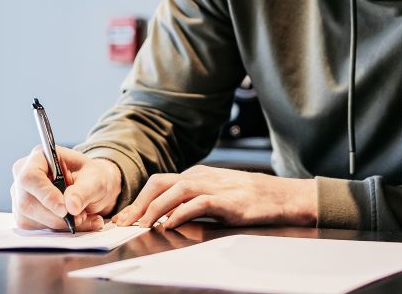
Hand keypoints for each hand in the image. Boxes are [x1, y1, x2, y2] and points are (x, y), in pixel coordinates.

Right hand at [10, 145, 121, 230]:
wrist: (92, 189)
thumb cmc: (91, 178)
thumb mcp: (96, 179)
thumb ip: (84, 190)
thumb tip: (71, 206)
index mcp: (39, 157)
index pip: (30, 176)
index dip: (45, 194)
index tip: (64, 209)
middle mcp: (23, 175)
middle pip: (27, 202)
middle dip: (56, 215)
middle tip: (81, 216)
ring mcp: (20, 196)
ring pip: (31, 219)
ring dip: (60, 224)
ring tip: (82, 217)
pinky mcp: (24, 215)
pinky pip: (36, 228)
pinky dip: (58, 229)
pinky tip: (73, 222)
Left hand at [111, 165, 316, 229]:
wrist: (279, 196)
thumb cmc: (247, 199)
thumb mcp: (214, 197)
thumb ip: (191, 202)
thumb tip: (163, 218)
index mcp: (196, 175)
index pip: (158, 183)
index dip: (137, 200)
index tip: (122, 218)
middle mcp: (201, 177)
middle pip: (160, 182)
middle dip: (138, 203)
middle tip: (124, 223)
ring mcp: (214, 186)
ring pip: (174, 191)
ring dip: (154, 209)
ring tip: (143, 225)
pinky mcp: (227, 200)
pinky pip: (197, 203)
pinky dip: (180, 213)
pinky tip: (171, 224)